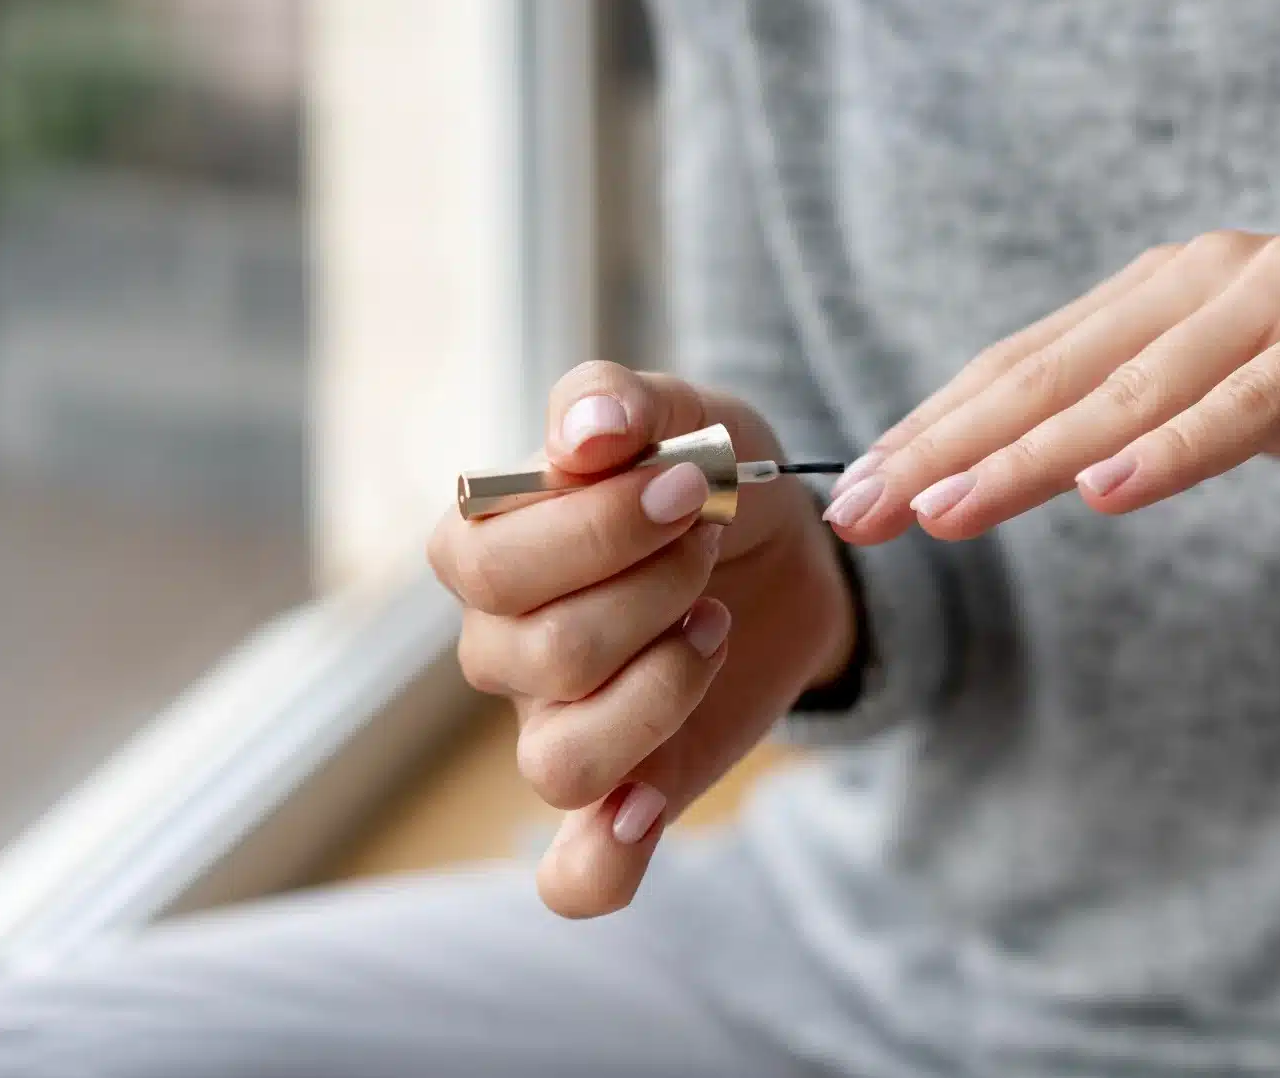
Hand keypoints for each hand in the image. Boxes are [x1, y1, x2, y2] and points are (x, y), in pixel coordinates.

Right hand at [426, 363, 854, 917]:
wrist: (792, 546)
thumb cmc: (711, 473)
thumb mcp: (687, 411)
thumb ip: (622, 402)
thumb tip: (584, 429)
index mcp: (489, 550)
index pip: (487, 563)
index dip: (597, 529)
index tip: (690, 487)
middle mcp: (504, 648)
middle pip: (536, 657)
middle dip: (649, 592)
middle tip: (707, 545)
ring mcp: (557, 727)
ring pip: (557, 762)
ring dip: (659, 692)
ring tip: (715, 626)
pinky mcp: (627, 793)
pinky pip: (574, 876)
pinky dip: (600, 863)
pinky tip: (647, 814)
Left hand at [822, 230, 1279, 543]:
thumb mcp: (1238, 387)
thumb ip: (1150, 407)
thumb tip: (1046, 461)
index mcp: (1165, 288)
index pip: (1026, 362)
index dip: (937, 423)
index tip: (859, 486)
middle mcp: (1209, 276)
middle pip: (1053, 371)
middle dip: (948, 444)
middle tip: (863, 506)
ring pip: (1134, 386)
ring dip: (1032, 454)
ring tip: (949, 510)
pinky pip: (1253, 399)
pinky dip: (1177, 447)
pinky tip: (1107, 491)